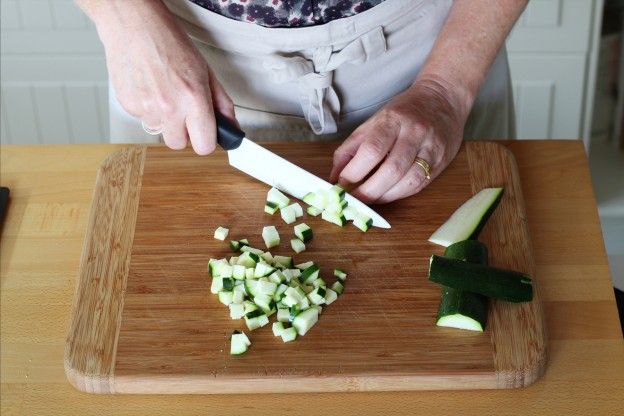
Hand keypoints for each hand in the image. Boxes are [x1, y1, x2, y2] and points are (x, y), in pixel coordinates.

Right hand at [93, 0, 234, 153]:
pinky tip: (149, 87)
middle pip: (178, 144)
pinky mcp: (128, 106)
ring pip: (160, 131)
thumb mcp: (206, 72)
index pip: (204, 146)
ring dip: (164, 119)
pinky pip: (143, 119)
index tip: (205, 133)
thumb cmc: (171, 44)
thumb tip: (232, 129)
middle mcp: (169, 107)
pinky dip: (147, 108)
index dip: (205, 140)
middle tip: (183, 110)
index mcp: (194, 99)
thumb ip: (222, 104)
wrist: (135, 25)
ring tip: (164, 91)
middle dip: (183, 132)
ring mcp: (146, 108)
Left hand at [329, 77, 467, 203]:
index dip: (355, 172)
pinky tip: (388, 195)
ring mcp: (431, 147)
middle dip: (369, 191)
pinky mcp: (442, 160)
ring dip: (385, 196)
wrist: (443, 99)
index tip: (342, 184)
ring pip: (409, 181)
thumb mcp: (373, 122)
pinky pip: (420, 184)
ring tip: (370, 200)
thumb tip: (335, 177)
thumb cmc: (402, 112)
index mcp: (393, 119)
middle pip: (391, 170)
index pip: (372, 150)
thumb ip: (351, 148)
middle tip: (354, 200)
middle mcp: (414, 132)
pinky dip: (400, 194)